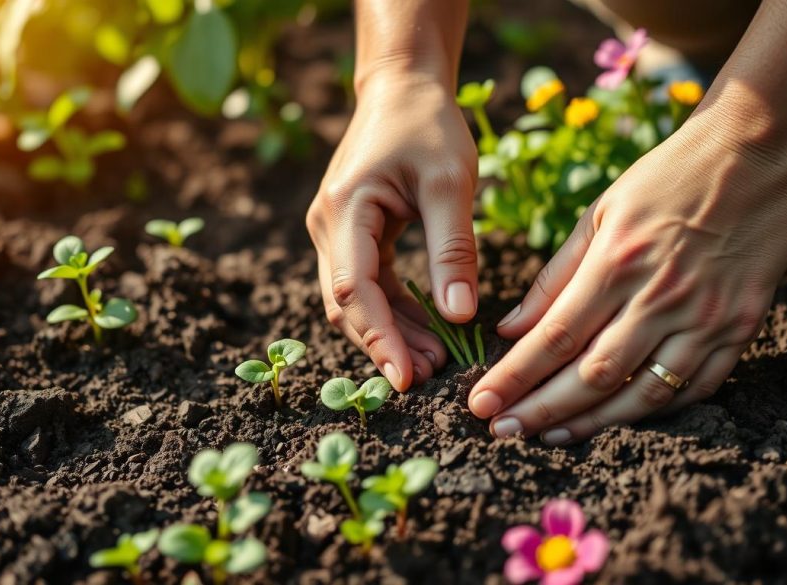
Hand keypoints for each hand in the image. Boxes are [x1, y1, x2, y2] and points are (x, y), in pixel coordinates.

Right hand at [306, 73, 478, 390]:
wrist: (402, 88)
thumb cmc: (428, 125)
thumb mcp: (450, 182)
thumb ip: (453, 249)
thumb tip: (459, 317)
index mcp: (345, 210)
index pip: (355, 290)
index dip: (380, 338)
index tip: (407, 379)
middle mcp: (327, 225)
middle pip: (348, 304)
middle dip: (387, 343)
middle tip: (434, 376)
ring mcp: (334, 231)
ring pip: (356, 299)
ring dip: (391, 331)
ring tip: (436, 360)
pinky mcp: (350, 234)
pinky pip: (367, 283)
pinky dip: (394, 309)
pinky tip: (426, 329)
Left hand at [467, 112, 786, 443]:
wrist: (756, 152)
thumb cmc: (666, 177)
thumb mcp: (600, 212)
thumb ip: (555, 276)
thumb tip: (509, 329)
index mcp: (617, 263)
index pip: (554, 337)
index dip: (514, 377)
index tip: (480, 403)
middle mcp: (661, 297)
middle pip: (592, 375)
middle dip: (541, 410)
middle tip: (502, 431)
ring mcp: (706, 318)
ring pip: (642, 393)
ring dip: (592, 423)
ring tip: (549, 437)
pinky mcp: (743, 327)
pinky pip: (696, 387)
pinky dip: (654, 410)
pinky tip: (618, 419)